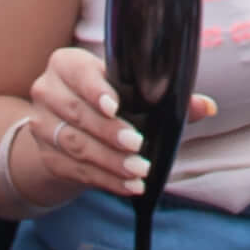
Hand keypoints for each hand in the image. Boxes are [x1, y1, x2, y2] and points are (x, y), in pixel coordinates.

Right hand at [14, 45, 217, 205]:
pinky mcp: (48, 157)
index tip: (116, 106)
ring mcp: (43, 126)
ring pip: (77, 146)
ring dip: (111, 162)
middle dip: (110, 134)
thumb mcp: (131, 91)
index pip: (79, 74)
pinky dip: (106, 180)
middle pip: (78, 114)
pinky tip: (129, 185)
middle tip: (138, 147)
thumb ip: (166, 97)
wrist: (67, 127)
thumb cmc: (109, 99)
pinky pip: (77, 170)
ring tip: (139, 171)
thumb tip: (207, 107)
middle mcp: (47, 91)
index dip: (96, 90)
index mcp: (66, 64)